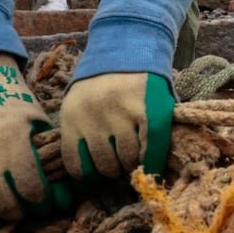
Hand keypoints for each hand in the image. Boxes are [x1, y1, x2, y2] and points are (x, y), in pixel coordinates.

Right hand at [0, 53, 60, 232]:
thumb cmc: (14, 107)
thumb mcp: (38, 121)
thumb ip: (49, 152)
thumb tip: (66, 189)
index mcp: (11, 140)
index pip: (29, 185)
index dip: (41, 200)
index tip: (44, 201)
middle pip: (4, 203)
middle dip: (20, 214)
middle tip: (26, 213)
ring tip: (7, 222)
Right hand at [60, 72, 175, 180]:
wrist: (111, 59)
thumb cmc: (141, 87)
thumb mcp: (161, 98)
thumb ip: (163, 126)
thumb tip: (158, 167)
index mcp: (148, 103)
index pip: (154, 145)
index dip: (153, 165)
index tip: (151, 173)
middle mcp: (119, 110)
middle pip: (128, 158)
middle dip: (132, 169)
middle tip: (131, 169)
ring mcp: (92, 117)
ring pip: (104, 163)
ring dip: (111, 172)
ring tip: (114, 168)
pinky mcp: (70, 122)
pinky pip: (75, 161)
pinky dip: (85, 173)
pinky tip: (93, 171)